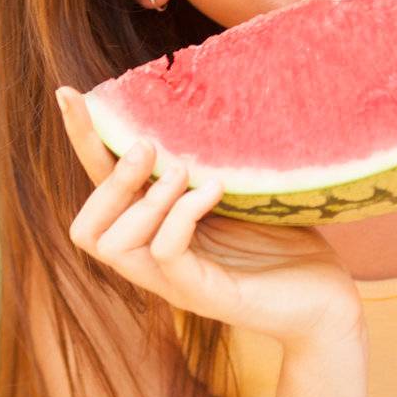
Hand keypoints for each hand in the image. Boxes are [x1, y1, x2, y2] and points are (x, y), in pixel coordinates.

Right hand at [56, 86, 365, 349]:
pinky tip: (213, 190)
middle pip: (87, 228)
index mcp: (154, 227)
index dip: (82, 140)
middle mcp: (152, 259)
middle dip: (109, 179)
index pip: (99, 186)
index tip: (68, 93)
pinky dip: (182, 213)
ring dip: (145, 197)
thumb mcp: (236, 191)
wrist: (327, 303)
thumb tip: (188, 104)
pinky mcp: (200, 294)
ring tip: (186, 169)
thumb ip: (204, 161)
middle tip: (149, 147)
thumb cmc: (284, 244)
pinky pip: (165, 252)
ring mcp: (172, 281)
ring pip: (116, 244)